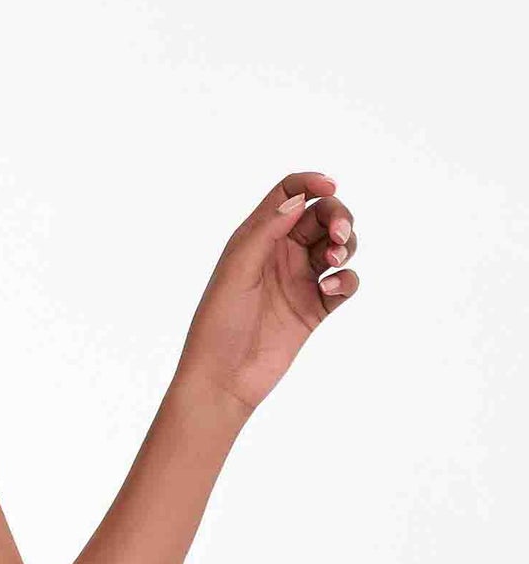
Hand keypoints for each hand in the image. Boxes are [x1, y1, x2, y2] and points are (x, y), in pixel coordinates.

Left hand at [172, 170, 359, 416]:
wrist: (223, 379)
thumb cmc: (218, 323)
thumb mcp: (237, 270)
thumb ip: (266, 231)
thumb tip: (298, 199)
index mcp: (256, 239)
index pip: (288, 195)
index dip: (311, 184)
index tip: (331, 186)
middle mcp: (280, 255)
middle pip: (321, 217)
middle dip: (338, 217)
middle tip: (339, 236)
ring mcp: (299, 281)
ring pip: (338, 246)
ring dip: (345, 244)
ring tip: (333, 259)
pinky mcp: (315, 309)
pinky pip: (344, 283)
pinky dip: (345, 280)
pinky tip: (328, 291)